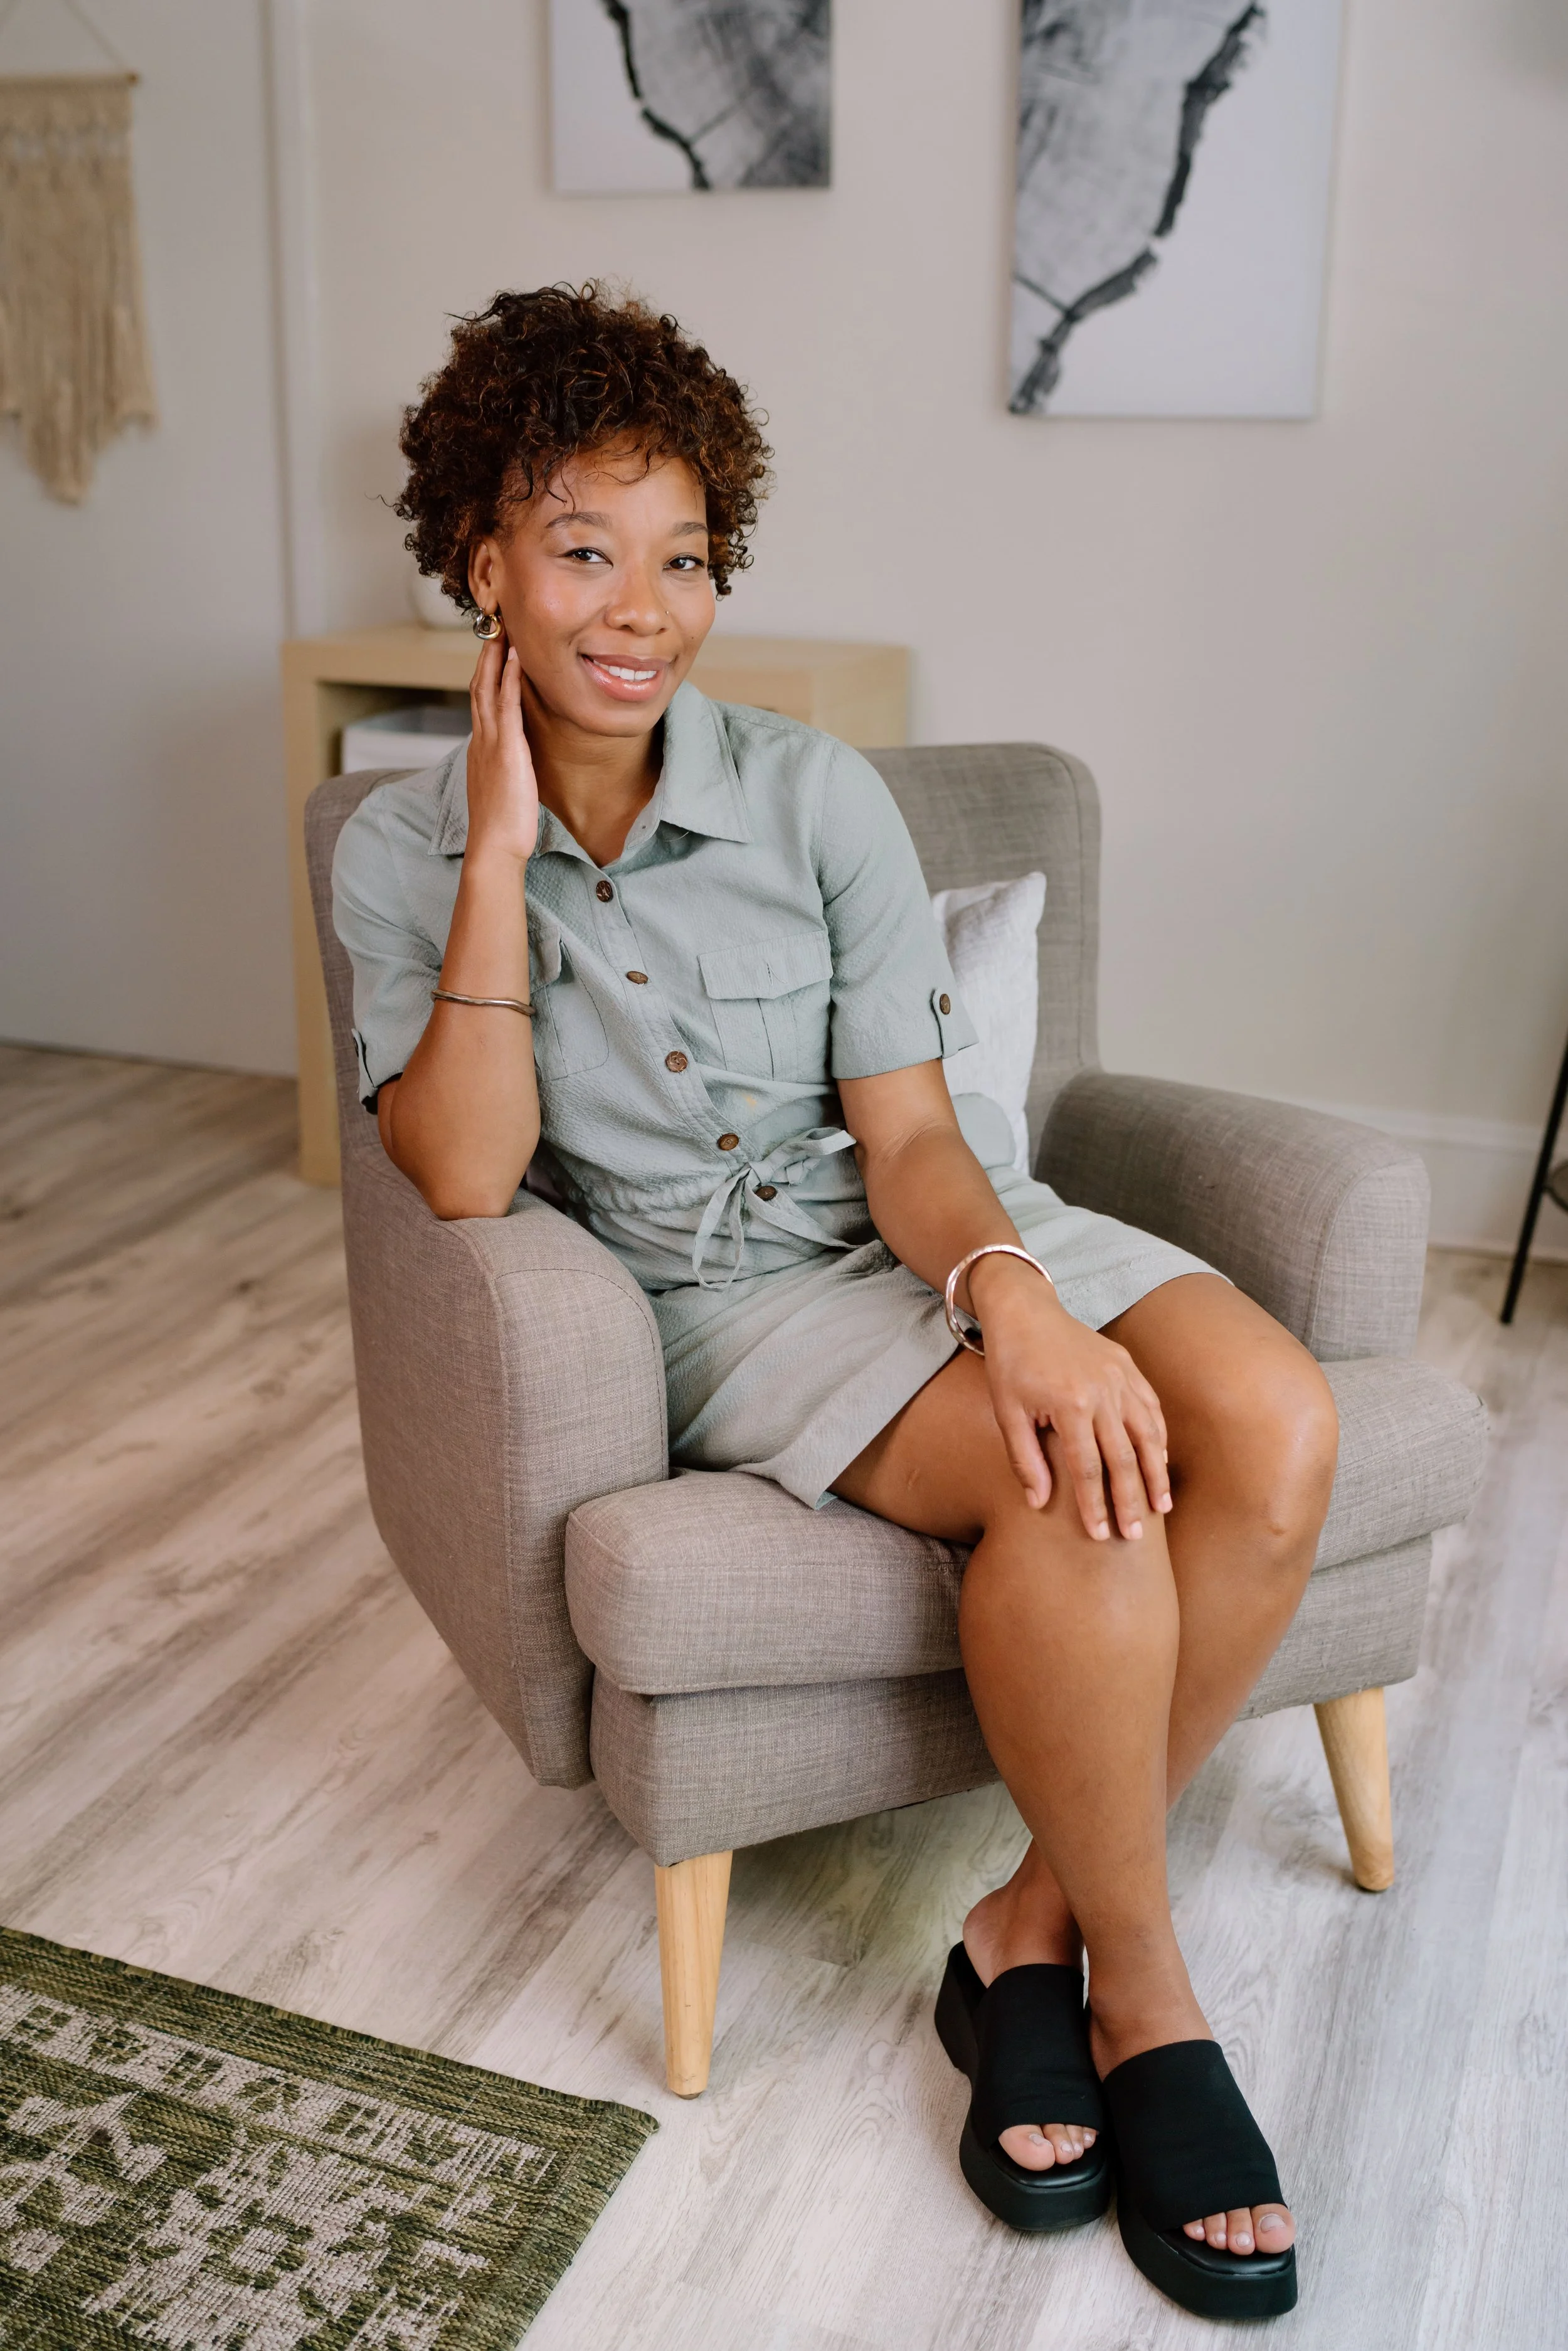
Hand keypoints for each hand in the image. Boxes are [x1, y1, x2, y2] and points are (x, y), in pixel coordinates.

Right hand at [465, 623, 538, 863]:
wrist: (494, 848)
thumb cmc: (502, 828)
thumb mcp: (503, 788)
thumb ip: (506, 768)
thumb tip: (515, 761)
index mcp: (481, 748)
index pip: (481, 701)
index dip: (486, 673)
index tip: (494, 648)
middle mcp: (481, 740)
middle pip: (479, 686)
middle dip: (486, 654)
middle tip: (495, 623)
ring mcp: (490, 743)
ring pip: (488, 689)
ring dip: (495, 656)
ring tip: (504, 627)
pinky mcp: (505, 751)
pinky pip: (506, 707)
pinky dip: (509, 680)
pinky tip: (516, 658)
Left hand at [968, 1256, 1171, 1540]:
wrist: (1025, 1311)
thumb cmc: (1011, 1365)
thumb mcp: (1006, 1412)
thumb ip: (1024, 1458)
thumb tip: (1038, 1503)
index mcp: (1070, 1404)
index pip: (1087, 1468)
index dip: (1094, 1505)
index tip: (1099, 1536)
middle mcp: (1103, 1392)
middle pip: (1123, 1457)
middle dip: (1129, 1500)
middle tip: (1134, 1536)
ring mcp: (1120, 1377)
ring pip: (1148, 1434)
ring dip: (1156, 1473)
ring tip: (1161, 1507)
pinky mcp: (1128, 1366)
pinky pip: (1152, 1407)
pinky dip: (1159, 1437)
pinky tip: (1161, 1462)